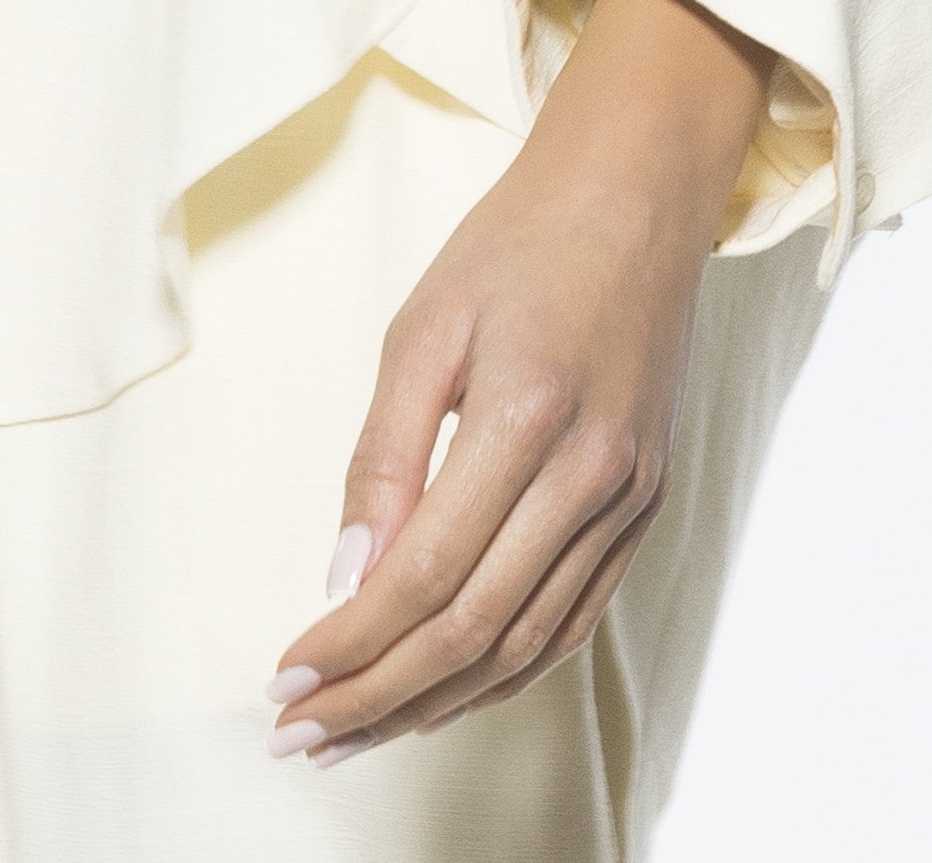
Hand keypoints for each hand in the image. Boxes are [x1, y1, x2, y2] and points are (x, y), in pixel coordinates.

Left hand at [265, 0, 773, 768]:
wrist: (635, 196)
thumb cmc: (517, 245)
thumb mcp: (423, 326)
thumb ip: (382, 456)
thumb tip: (345, 577)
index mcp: (527, 415)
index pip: (427, 574)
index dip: (352, 642)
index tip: (285, 679)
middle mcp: (591, 473)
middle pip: (474, 629)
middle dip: (378, 695)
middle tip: (301, 735)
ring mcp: (629, 498)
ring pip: (527, 645)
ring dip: (435, 703)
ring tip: (356, 731)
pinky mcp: (645, 506)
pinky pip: (572, 621)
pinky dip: (504, 673)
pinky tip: (445, 692)